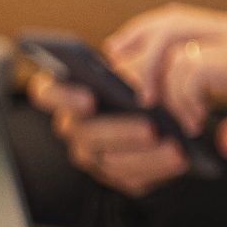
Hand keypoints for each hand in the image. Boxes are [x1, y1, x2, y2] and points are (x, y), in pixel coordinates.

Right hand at [28, 67, 188, 197]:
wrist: (171, 107)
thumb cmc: (149, 73)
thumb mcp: (143, 52)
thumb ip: (131, 49)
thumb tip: (117, 52)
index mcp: (67, 92)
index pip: (46, 93)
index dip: (62, 97)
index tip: (90, 98)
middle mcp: (73, 126)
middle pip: (83, 133)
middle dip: (119, 131)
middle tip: (150, 128)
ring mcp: (92, 154)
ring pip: (108, 160)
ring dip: (143, 155)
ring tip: (173, 147)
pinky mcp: (117, 174)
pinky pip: (131, 178)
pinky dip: (157, 168)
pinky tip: (180, 159)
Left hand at [105, 7, 226, 158]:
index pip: (180, 20)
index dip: (145, 36)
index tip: (122, 58)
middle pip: (169, 20)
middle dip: (137, 47)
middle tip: (123, 81)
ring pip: (173, 42)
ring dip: (160, 81)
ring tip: (169, 114)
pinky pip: (193, 68)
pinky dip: (184, 96)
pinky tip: (194, 122)